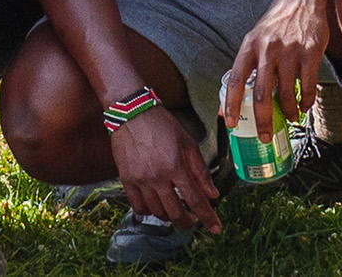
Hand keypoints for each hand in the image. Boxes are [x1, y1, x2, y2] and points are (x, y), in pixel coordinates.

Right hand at [109, 107, 222, 232]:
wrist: (132, 113)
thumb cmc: (163, 125)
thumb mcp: (188, 143)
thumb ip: (201, 171)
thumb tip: (212, 194)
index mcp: (176, 166)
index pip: (196, 200)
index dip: (208, 217)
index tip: (215, 228)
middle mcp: (158, 177)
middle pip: (176, 212)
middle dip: (188, 222)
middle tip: (194, 220)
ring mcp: (140, 180)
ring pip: (157, 212)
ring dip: (170, 216)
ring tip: (176, 210)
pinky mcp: (126, 180)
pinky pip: (137, 206)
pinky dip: (148, 211)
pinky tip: (155, 206)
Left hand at [219, 0, 331, 142]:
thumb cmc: (274, 26)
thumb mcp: (254, 41)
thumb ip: (245, 69)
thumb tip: (228, 104)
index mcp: (249, 46)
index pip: (236, 80)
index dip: (232, 104)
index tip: (231, 124)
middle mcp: (267, 49)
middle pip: (262, 94)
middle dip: (263, 121)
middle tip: (265, 136)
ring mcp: (290, 50)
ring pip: (286, 93)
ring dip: (288, 112)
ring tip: (289, 118)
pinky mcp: (310, 51)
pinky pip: (308, 85)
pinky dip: (306, 101)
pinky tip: (304, 106)